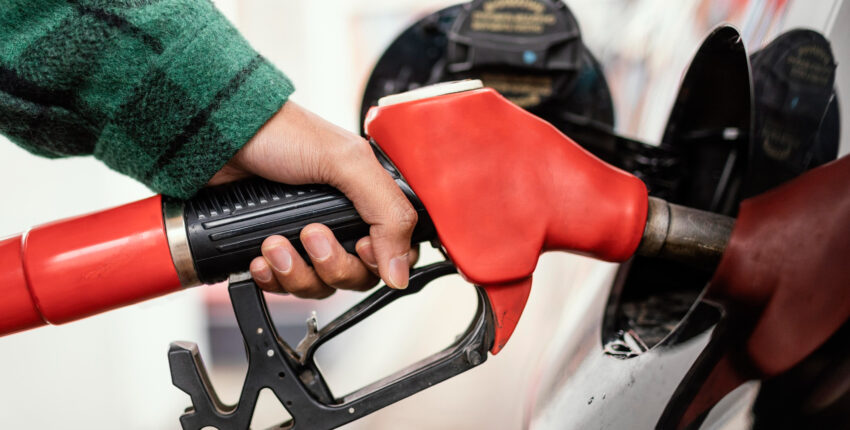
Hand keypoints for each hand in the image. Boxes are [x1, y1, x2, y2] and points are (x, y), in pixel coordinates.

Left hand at [209, 101, 418, 297]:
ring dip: (296, 272)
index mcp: (368, 198)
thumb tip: (401, 272)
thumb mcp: (347, 162)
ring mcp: (307, 238)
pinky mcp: (275, 250)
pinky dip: (271, 278)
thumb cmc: (282, 133)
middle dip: (330, 265)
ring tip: (273, 243)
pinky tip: (259, 258)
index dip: (379, 261)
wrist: (219, 136)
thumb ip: (387, 213)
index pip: (394, 252)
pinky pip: (284, 286)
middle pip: (356, 276)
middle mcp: (342, 222)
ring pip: (320, 286)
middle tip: (310, 234)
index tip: (359, 247)